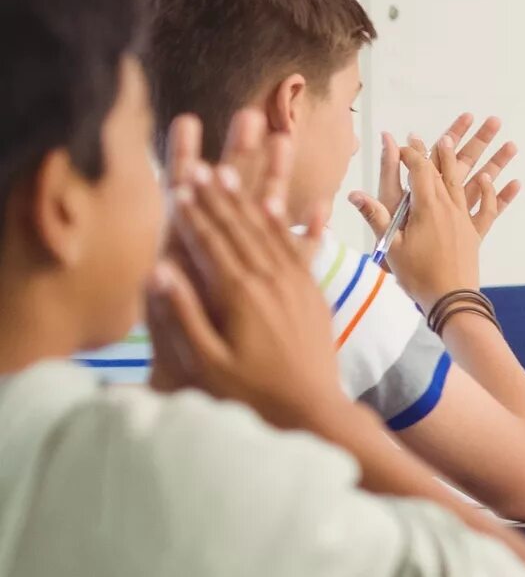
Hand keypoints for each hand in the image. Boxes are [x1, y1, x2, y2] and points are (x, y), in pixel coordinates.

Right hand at [149, 146, 349, 433]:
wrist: (314, 411)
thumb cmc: (252, 394)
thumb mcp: (207, 362)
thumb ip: (182, 316)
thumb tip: (159, 270)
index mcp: (240, 295)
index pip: (210, 242)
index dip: (192, 212)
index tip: (178, 182)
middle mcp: (271, 281)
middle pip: (239, 228)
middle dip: (218, 196)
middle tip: (201, 165)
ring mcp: (297, 285)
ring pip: (269, 232)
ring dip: (249, 200)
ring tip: (233, 173)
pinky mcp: (313, 294)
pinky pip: (298, 249)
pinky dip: (286, 223)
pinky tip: (281, 206)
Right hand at [348, 114, 518, 304]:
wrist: (451, 298)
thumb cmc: (417, 275)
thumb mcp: (392, 245)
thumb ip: (376, 216)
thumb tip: (354, 194)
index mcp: (427, 207)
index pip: (419, 170)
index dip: (411, 154)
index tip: (403, 143)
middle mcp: (449, 208)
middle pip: (445, 172)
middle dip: (440, 151)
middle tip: (440, 136)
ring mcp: (465, 220)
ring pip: (468, 183)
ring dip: (468, 161)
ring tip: (468, 144)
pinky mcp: (475, 234)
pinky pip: (487, 209)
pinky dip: (491, 192)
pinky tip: (491, 180)